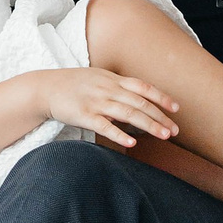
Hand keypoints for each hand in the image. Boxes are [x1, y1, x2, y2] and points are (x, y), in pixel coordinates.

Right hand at [42, 66, 179, 150]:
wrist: (45, 87)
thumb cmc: (74, 84)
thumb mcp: (99, 78)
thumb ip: (118, 87)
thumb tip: (138, 101)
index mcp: (113, 79)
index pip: (143, 87)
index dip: (161, 97)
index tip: (176, 109)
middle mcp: (108, 89)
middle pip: (140, 103)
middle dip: (160, 117)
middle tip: (175, 131)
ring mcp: (96, 101)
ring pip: (127, 113)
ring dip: (148, 125)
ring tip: (163, 136)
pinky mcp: (83, 115)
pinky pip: (104, 126)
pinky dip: (119, 134)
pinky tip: (131, 143)